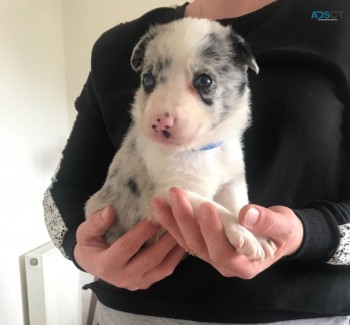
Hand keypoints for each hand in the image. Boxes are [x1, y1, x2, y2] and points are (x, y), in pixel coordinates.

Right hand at [74, 206, 185, 289]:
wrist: (93, 263)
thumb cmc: (90, 245)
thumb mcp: (84, 233)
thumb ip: (95, 223)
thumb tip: (110, 210)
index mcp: (106, 265)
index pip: (128, 247)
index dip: (142, 231)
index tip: (154, 215)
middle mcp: (123, 277)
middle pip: (150, 258)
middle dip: (165, 239)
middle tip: (176, 220)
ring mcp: (137, 282)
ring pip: (162, 267)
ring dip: (175, 248)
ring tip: (184, 230)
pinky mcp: (147, 282)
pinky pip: (166, 271)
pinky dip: (177, 257)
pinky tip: (184, 241)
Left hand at [152, 187, 303, 278]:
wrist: (279, 235)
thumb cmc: (283, 232)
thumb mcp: (283, 226)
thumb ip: (267, 222)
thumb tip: (246, 213)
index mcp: (245, 265)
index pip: (224, 252)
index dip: (213, 231)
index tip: (206, 206)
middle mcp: (225, 265)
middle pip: (200, 246)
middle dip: (186, 219)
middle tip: (176, 195)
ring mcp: (213, 256)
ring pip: (188, 242)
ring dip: (173, 220)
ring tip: (160, 200)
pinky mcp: (206, 245)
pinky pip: (187, 236)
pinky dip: (174, 222)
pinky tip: (163, 207)